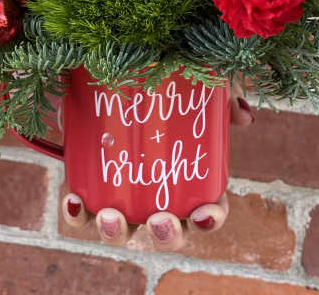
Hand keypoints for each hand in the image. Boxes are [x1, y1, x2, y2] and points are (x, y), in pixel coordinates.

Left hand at [61, 90, 254, 250]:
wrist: (115, 83)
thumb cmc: (166, 97)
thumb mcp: (198, 92)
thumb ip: (223, 99)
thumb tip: (244, 116)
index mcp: (187, 183)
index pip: (206, 212)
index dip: (209, 221)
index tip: (203, 214)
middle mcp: (157, 198)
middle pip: (166, 233)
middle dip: (166, 236)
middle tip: (160, 219)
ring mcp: (123, 196)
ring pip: (123, 232)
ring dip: (118, 234)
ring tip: (111, 216)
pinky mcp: (92, 187)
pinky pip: (84, 214)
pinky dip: (79, 215)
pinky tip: (73, 199)